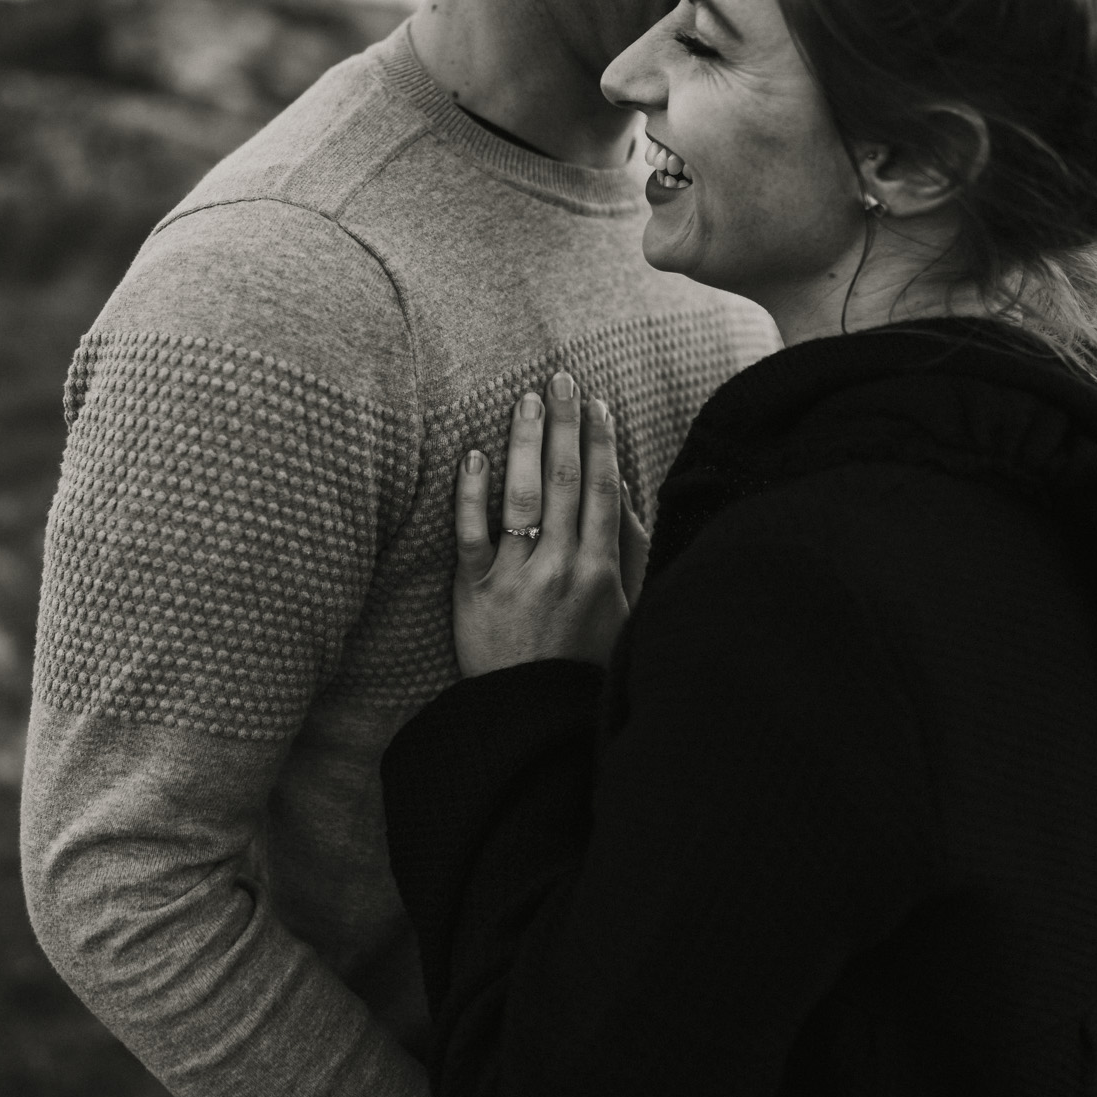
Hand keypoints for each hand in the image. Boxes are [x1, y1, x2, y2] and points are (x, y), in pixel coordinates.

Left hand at [451, 371, 647, 678]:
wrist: (533, 718)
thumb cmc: (582, 662)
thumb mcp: (625, 610)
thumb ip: (626, 550)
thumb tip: (620, 489)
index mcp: (600, 571)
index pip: (602, 491)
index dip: (600, 443)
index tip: (596, 404)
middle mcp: (561, 568)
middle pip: (565, 482)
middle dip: (564, 425)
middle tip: (559, 379)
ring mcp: (515, 578)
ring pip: (522, 498)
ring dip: (525, 444)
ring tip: (524, 401)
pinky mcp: (473, 593)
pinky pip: (470, 535)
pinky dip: (471, 494)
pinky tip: (473, 456)